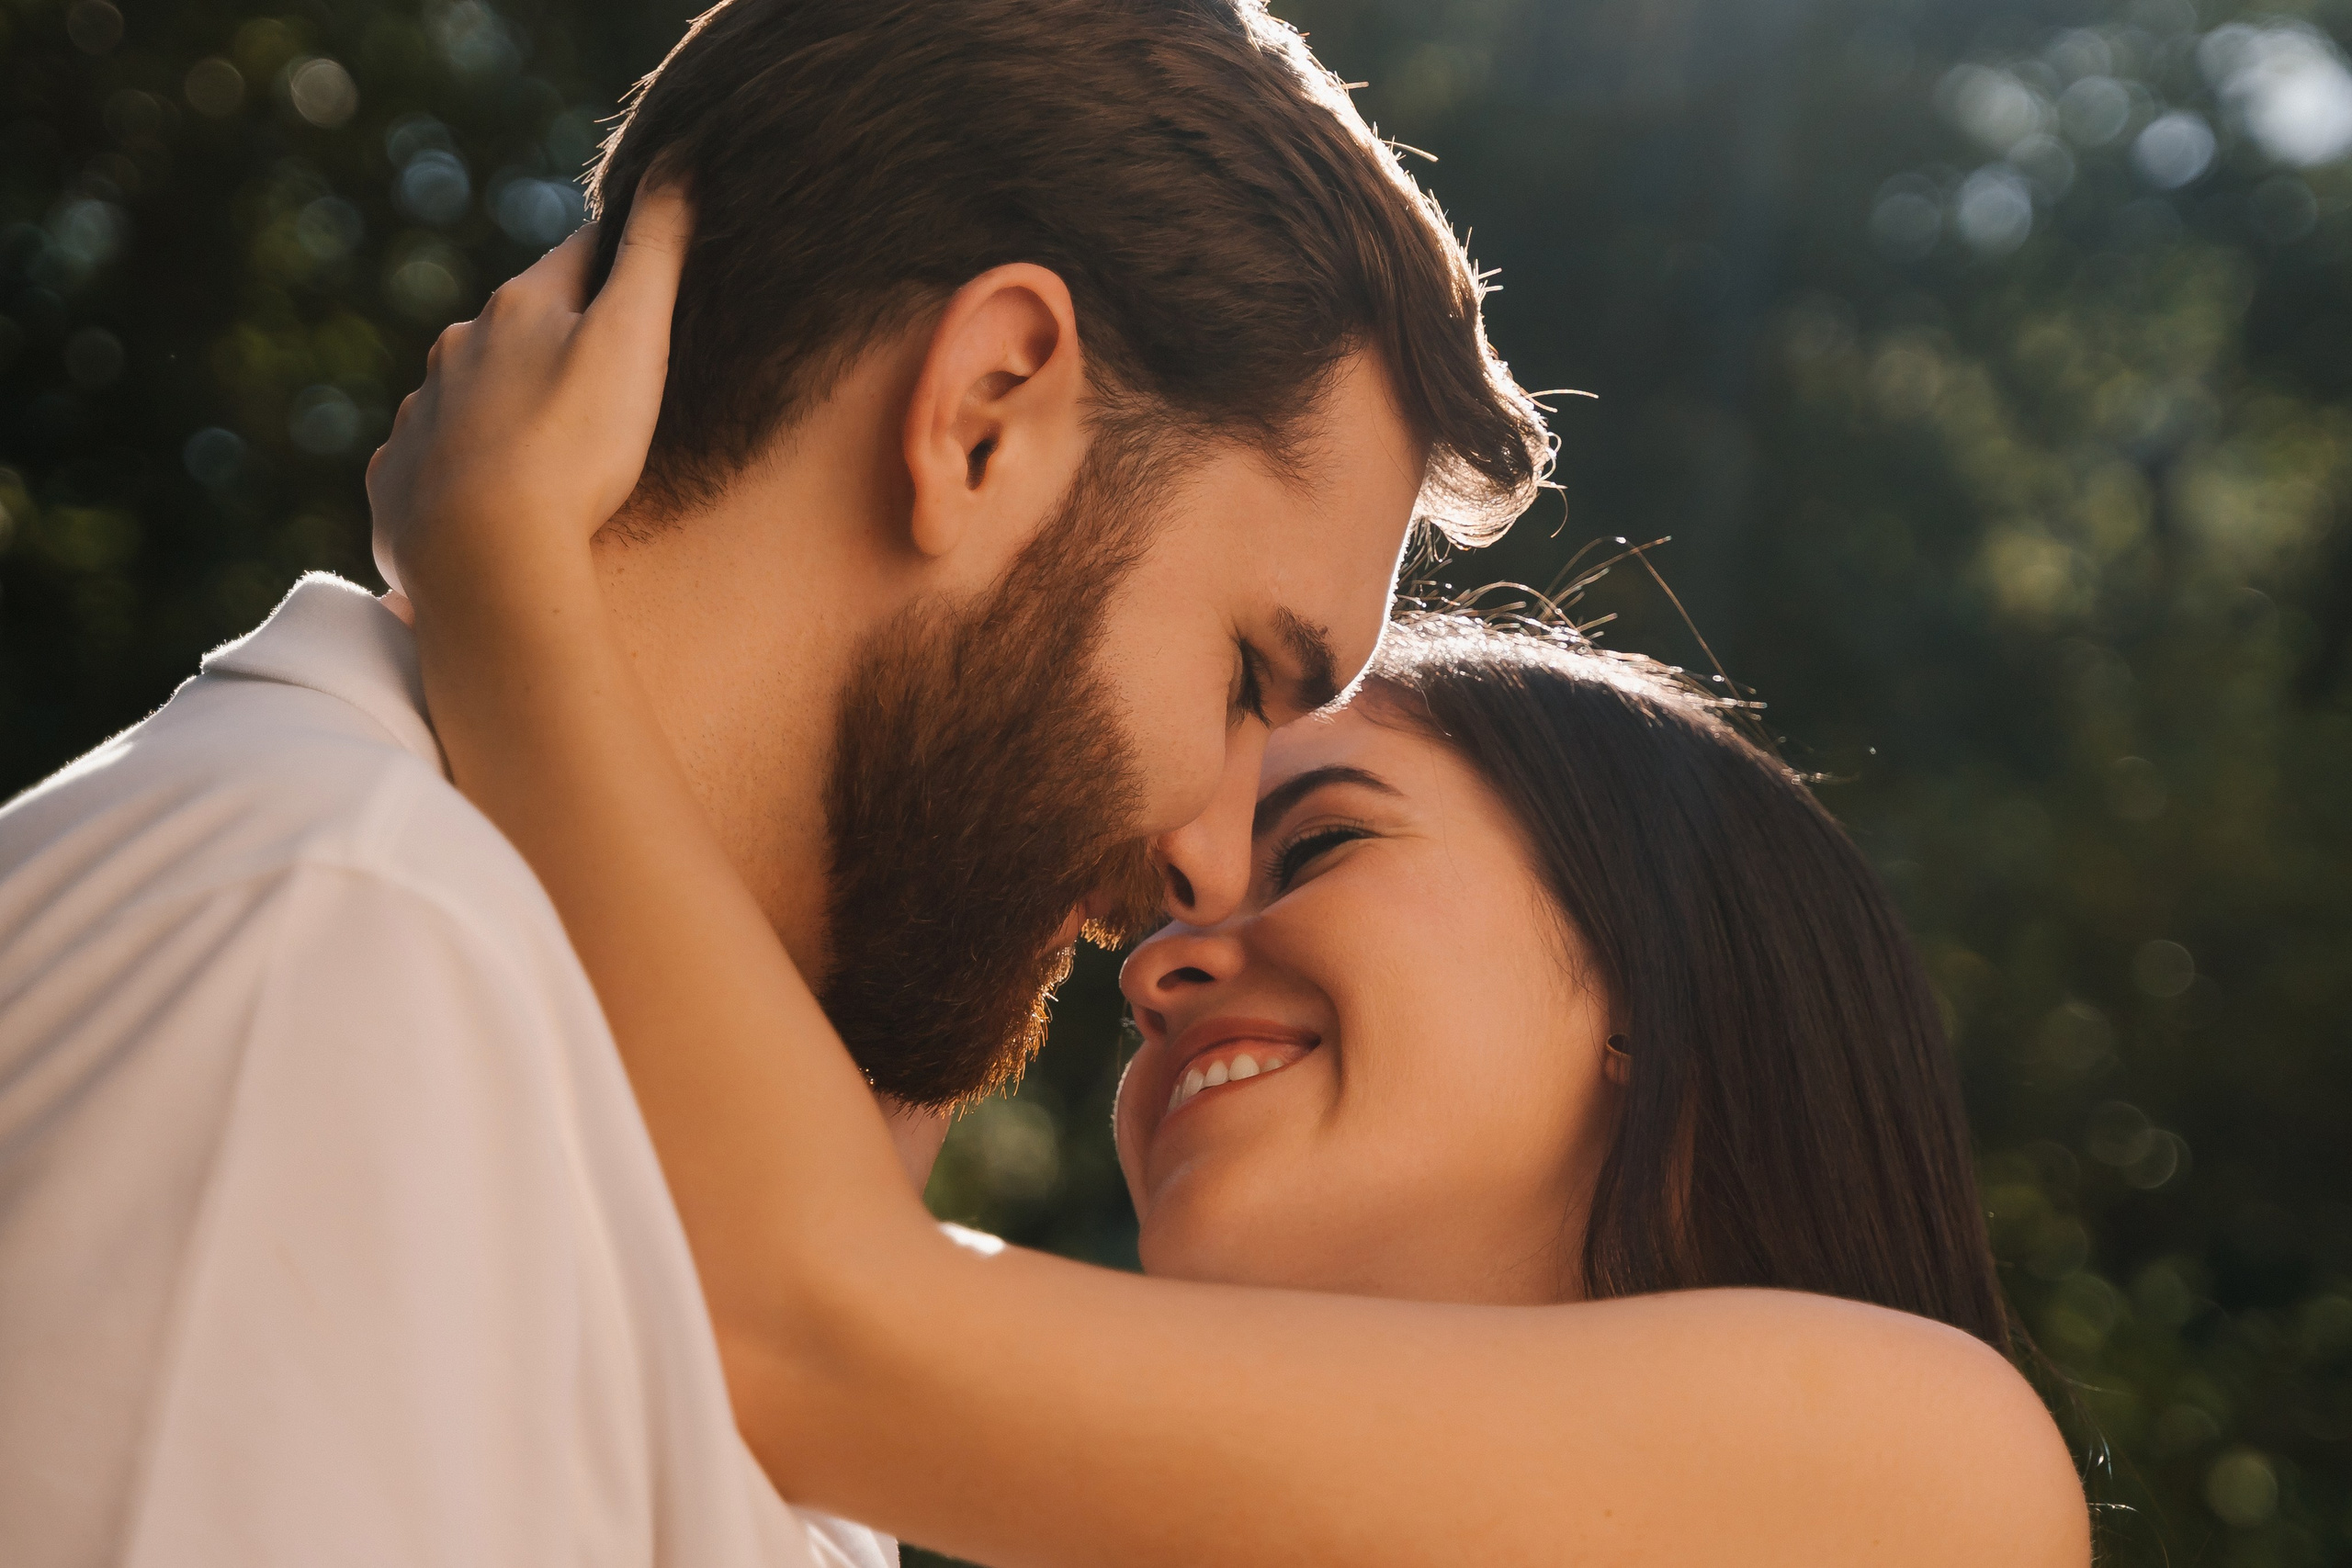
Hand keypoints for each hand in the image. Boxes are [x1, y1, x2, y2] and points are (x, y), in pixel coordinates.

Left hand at [367, 183, 691, 601]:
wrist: (483, 554)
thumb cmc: (574, 445)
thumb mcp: (634, 339)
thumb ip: (655, 251)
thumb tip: (677, 159)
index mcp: (518, 307)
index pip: (577, 258)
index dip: (615, 261)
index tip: (642, 270)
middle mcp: (457, 349)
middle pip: (515, 326)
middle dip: (552, 339)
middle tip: (600, 375)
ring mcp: (420, 417)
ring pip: (467, 394)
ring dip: (500, 407)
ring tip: (542, 449)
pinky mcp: (396, 482)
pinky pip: (430, 463)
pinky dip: (459, 472)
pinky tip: (484, 502)